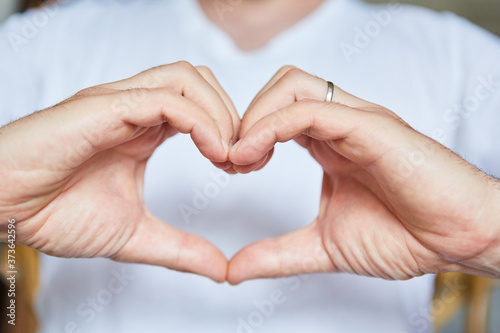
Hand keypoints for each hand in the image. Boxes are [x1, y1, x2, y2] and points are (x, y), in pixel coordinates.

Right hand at [0, 62, 239, 281]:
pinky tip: (212, 151)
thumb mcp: (135, 235)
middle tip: (242, 161)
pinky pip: (166, 98)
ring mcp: (120, 103)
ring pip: (187, 78)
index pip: (202, 104)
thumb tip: (222, 270)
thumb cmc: (55, 213)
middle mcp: (134, 107)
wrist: (3, 209)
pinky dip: (200, 121)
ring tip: (226, 157)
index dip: (231, 131)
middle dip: (233, 116)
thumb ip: (180, 249)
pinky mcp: (104, 107)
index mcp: (144, 128)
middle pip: (201, 81)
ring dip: (220, 114)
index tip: (243, 168)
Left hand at [228, 66, 499, 283]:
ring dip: (253, 117)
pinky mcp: (371, 127)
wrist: (459, 240)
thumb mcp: (323, 246)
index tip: (228, 167)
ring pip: (291, 86)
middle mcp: (340, 124)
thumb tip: (234, 269)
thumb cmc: (405, 236)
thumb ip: (278, 255)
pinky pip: (311, 109)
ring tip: (240, 158)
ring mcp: (356, 121)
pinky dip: (271, 126)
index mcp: (329, 143)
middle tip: (230, 160)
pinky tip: (252, 155)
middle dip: (243, 117)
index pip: (274, 112)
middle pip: (278, 87)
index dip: (243, 134)